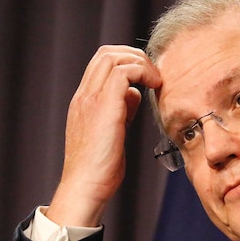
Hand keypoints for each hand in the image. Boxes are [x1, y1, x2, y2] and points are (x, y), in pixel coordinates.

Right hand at [46, 46, 160, 226]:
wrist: (85, 187)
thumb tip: (135, 94)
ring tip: (156, 79)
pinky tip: (154, 86)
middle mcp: (84, 96)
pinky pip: (123, 73)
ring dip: (140, 62)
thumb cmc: (99, 168)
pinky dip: (142, 72)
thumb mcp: (111, 132)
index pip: (101, 64)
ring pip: (113, 57)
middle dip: (134, 56)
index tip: (145, 78)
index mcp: (83, 101)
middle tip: (154, 74)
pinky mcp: (104, 107)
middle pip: (106, 53)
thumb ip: (121, 110)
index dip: (126, 62)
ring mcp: (91, 99)